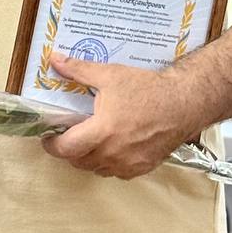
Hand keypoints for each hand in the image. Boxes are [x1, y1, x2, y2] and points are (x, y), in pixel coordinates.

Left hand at [41, 52, 196, 179]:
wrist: (184, 103)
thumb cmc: (147, 89)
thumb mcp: (109, 74)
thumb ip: (77, 69)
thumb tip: (54, 60)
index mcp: (102, 132)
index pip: (66, 149)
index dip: (52, 145)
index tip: (47, 138)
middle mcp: (114, 153)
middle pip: (79, 162)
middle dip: (69, 151)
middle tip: (68, 135)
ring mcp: (129, 164)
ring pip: (97, 169)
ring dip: (88, 158)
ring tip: (88, 140)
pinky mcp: (143, 168)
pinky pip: (117, 172)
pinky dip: (108, 163)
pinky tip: (111, 147)